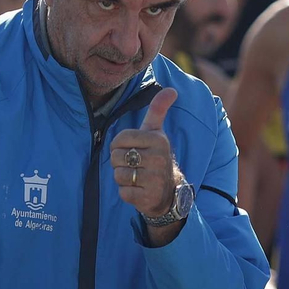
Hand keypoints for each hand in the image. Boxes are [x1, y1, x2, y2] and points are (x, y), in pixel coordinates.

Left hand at [111, 88, 181, 217]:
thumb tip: (172, 90)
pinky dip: (127, 192)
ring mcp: (154, 179)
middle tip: (134, 165)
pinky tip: (138, 189)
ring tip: (136, 177)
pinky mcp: (148, 198)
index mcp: (158, 140)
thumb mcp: (157, 133)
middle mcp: (158, 158)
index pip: (119, 139)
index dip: (118, 146)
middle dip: (120, 162)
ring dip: (123, 178)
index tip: (130, 149)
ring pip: (118, 175)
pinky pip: (123, 193)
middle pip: (116, 157)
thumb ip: (158, 110)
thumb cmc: (156, 157)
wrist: (170, 192)